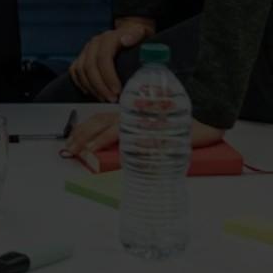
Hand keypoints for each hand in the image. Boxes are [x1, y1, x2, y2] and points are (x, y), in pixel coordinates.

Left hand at [61, 111, 225, 161]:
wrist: (204, 120)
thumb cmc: (179, 127)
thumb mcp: (152, 133)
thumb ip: (136, 141)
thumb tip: (119, 157)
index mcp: (129, 114)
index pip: (100, 120)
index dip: (83, 130)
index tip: (70, 141)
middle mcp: (131, 115)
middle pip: (99, 122)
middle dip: (80, 136)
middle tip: (68, 150)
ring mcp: (141, 120)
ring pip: (109, 127)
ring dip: (91, 139)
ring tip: (79, 151)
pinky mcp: (151, 128)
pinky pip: (129, 134)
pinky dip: (114, 141)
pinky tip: (103, 149)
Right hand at [66, 19, 156, 102]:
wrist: (128, 32)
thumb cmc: (136, 37)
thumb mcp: (140, 33)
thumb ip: (135, 35)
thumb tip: (126, 40)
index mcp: (108, 38)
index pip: (103, 57)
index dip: (108, 76)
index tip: (117, 91)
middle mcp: (94, 43)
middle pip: (90, 66)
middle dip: (100, 86)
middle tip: (111, 100)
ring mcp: (86, 50)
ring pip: (80, 70)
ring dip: (91, 87)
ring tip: (104, 99)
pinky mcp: (81, 56)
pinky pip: (75, 71)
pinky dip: (81, 83)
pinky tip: (91, 93)